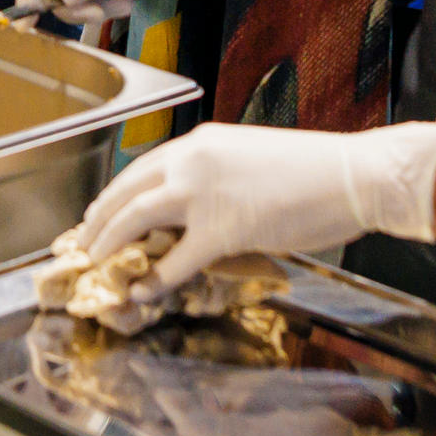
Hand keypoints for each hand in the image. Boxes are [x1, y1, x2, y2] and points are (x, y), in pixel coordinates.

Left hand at [79, 119, 435, 289]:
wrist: (351, 175)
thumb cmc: (312, 170)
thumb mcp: (248, 159)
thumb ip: (214, 178)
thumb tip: (193, 207)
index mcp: (200, 144)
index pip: (141, 168)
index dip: (115, 193)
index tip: (100, 212)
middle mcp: (192, 162)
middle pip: (127, 190)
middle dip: (99, 218)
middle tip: (84, 241)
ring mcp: (203, 194)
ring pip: (136, 217)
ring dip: (110, 241)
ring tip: (95, 263)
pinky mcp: (222, 229)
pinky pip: (176, 260)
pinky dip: (155, 278)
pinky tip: (143, 291)